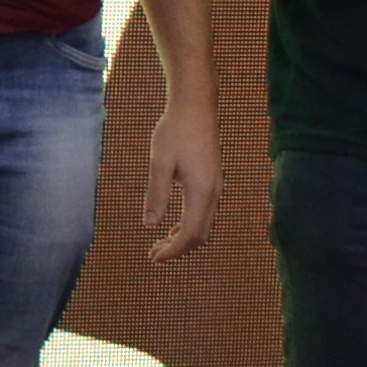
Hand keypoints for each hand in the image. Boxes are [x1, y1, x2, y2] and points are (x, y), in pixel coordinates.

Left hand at [139, 102, 221, 263]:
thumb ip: (156, 194)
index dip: (172, 250)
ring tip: (159, 244)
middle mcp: (214, 193)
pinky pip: (204, 213)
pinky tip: (171, 226)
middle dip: (178, 249)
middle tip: (153, 255)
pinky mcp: (212, 181)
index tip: (153, 258)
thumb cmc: (175, 131)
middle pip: (200, 235)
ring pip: (204, 225)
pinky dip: (189, 225)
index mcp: (202, 192)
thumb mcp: (160, 162)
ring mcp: (216, 187)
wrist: (196, 107)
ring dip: (183, 238)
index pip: (190, 234)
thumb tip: (150, 225)